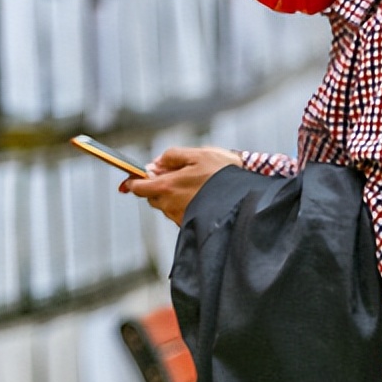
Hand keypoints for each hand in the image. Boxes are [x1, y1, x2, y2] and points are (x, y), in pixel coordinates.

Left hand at [119, 146, 243, 225]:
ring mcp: (180, 218)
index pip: (138, 188)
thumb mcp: (198, 154)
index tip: (135, 177)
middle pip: (152, 196)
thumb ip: (172, 157)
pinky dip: (185, 205)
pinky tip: (202, 197)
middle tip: (177, 175)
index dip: (134, 181)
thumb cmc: (223, 174)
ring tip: (195, 185)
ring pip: (166, 206)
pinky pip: (180, 214)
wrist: (247, 201)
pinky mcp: (191, 226)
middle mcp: (169, 206)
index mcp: (166, 187)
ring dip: (173, 196)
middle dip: (159, 186)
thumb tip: (154, 163)